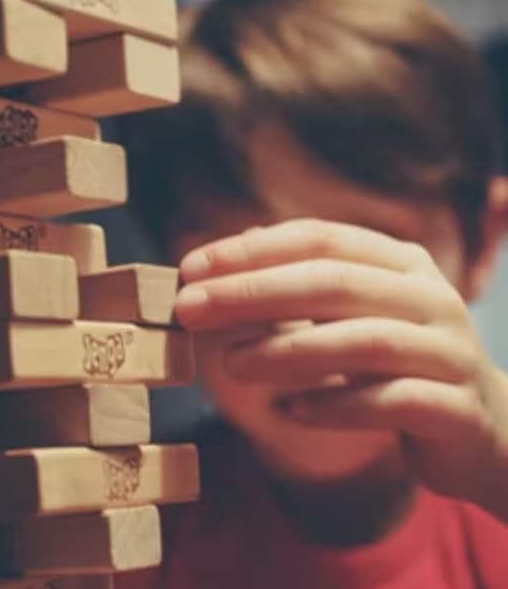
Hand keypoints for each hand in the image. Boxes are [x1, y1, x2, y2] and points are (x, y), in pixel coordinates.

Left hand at [175, 219, 507, 515]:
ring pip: (364, 341)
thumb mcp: (352, 313)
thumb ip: (301, 284)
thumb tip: (232, 255)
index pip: (318, 237)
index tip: (189, 268)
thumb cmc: (397, 364)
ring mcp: (449, 351)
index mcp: (399, 263)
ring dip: (287, 350)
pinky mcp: (457, 408)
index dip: (250, 251)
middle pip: (333, 281)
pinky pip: (391, 402)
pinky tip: (289, 411)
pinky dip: (335, 405)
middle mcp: (429, 296)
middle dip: (252, 293)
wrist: (481, 429)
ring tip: (230, 363)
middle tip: (190, 308)